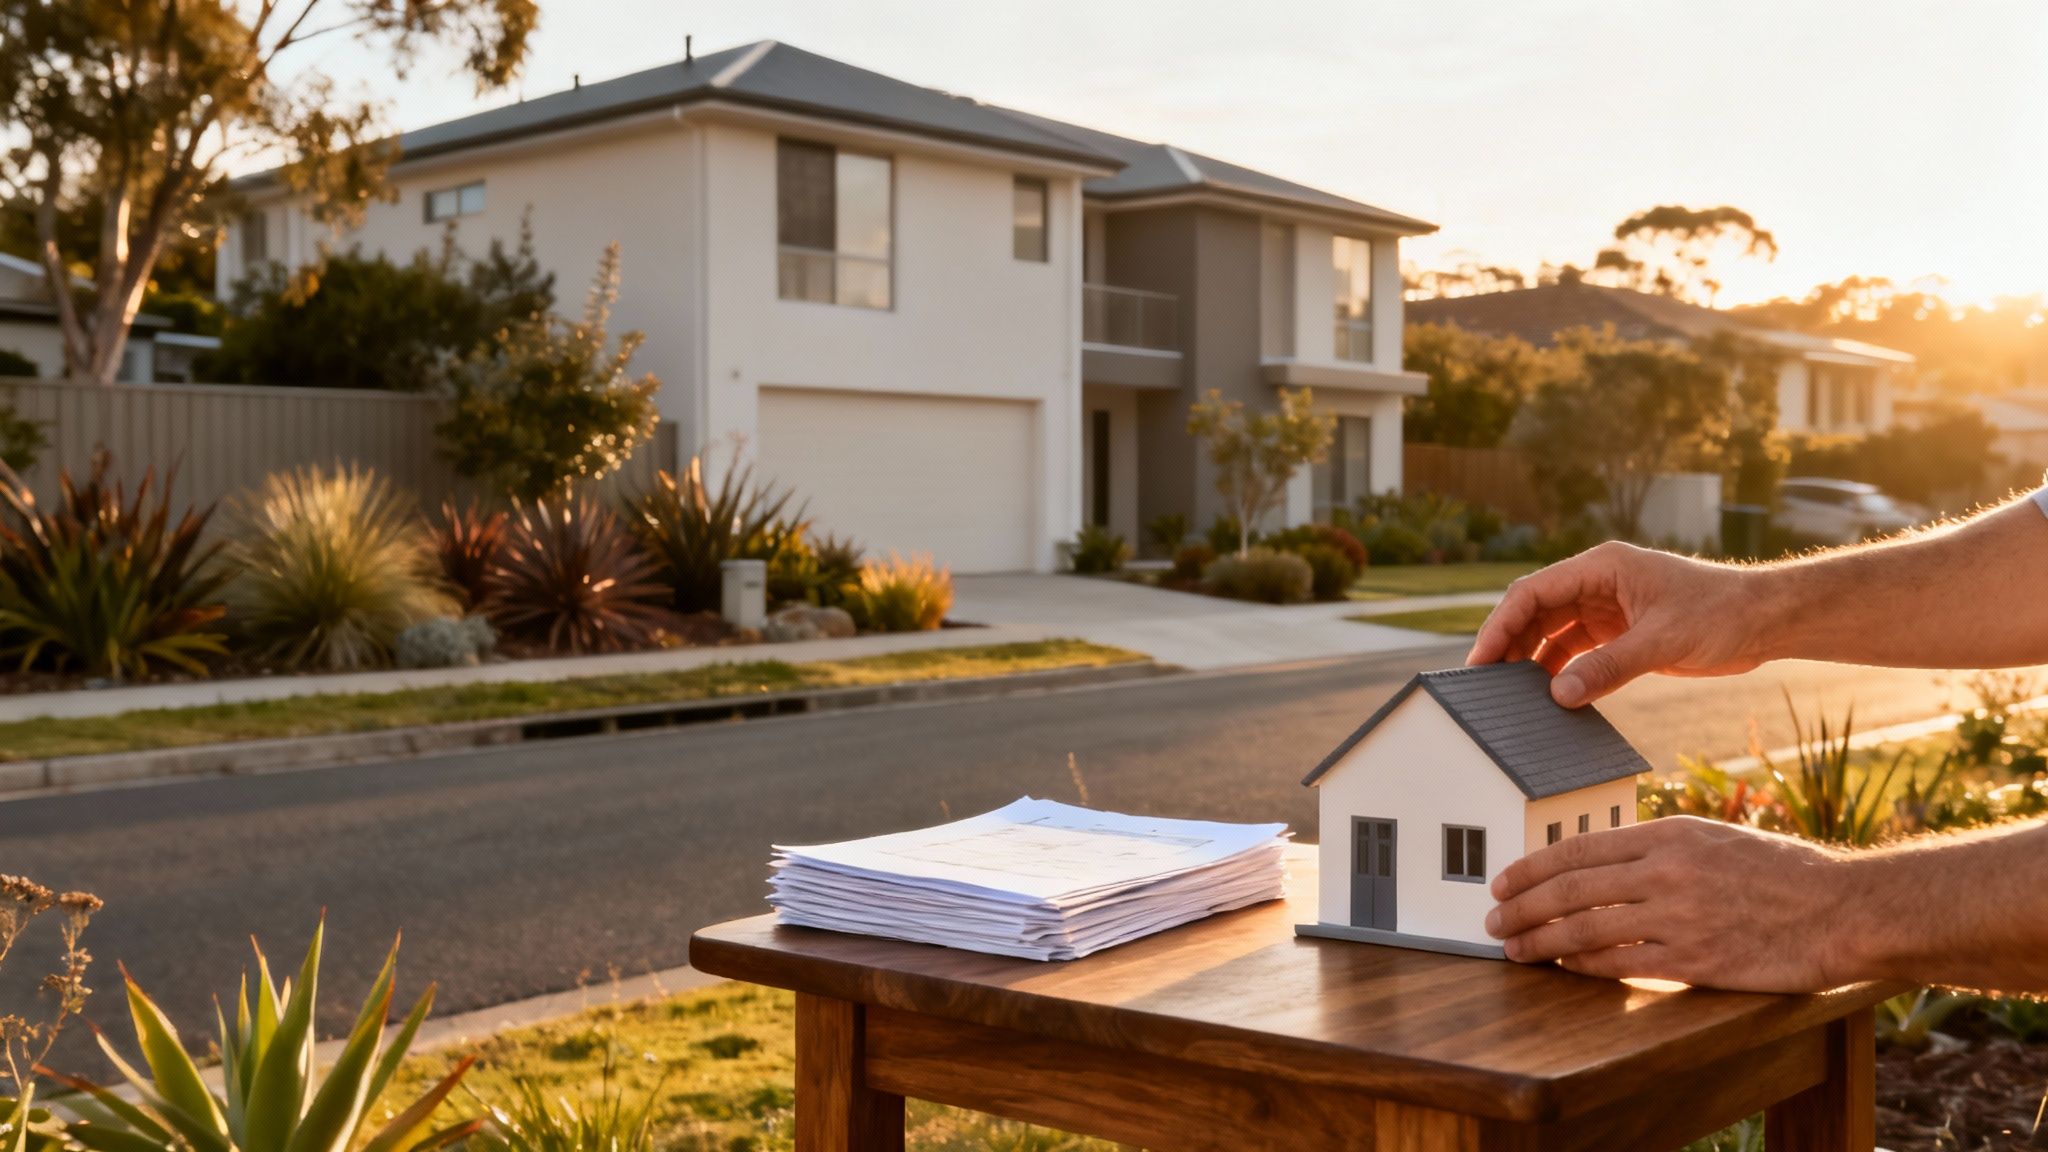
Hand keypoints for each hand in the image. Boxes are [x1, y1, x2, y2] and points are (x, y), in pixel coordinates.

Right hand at [1468, 541, 1771, 706]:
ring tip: (1511, 695)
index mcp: (1601, 566)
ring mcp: (1607, 608)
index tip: (1481, 659)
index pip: (1534, 591)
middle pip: (1536, 612)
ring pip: (1552, 633)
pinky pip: (1577, 651)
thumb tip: (1560, 696)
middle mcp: (1597, 583)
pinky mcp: (1620, 633)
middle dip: (1509, 645)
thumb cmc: (1722, 613)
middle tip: (1486, 685)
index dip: (1501, 623)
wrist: (1765, 621)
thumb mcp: (1663, 640)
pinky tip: (1551, 697)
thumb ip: (1610, 667)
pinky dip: (1561, 672)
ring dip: (1532, 661)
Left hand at [1484, 817, 1858, 992]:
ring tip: (1514, 948)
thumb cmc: (1782, 873)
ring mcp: (1678, 917)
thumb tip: (1604, 863)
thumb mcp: (1715, 839)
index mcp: (1670, 834)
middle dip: (1521, 906)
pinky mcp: (1694, 961)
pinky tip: (1562, 967)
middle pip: (1570, 888)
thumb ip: (1660, 849)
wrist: (1843, 909)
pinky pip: (1620, 963)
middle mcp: (1667, 871)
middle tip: (1492, 918)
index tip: (1503, 880)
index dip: (1532, 867)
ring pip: (1585, 927)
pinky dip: (1582, 965)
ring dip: (1540, 940)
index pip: (1579, 847)